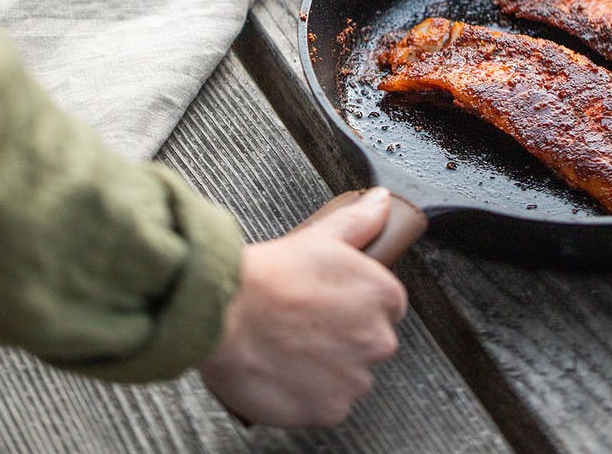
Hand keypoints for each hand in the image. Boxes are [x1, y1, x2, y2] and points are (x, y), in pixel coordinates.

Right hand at [198, 187, 407, 427]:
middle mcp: (378, 340)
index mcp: (382, 295)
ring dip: (327, 366)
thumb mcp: (320, 235)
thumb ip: (359, 220)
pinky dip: (309, 393)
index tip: (328, 300)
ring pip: (349, 374)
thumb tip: (381, 202)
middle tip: (304, 320)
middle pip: (369, 340)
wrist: (226, 314)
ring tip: (291, 345)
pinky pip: (327, 403)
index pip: (385, 304)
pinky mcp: (330, 410)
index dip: (353, 301)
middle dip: (343, 334)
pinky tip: (286, 368)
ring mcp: (354, 379)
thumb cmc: (271, 275)